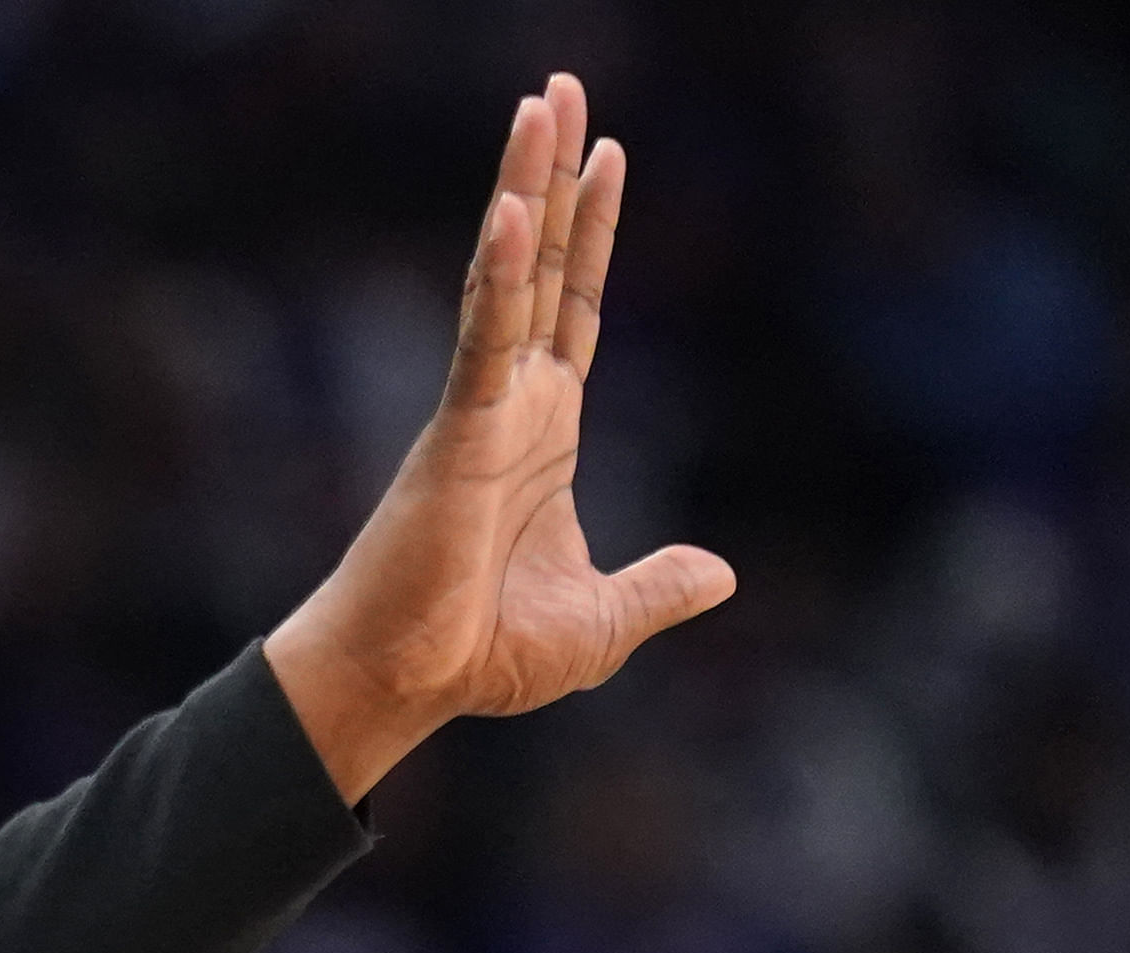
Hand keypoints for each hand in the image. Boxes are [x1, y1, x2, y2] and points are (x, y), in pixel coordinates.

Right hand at [265, 72, 736, 803]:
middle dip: (555, 175)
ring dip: (526, 188)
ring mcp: (482, 408)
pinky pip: (484, 338)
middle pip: (544, 263)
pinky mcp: (457, 431)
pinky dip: (500, 274)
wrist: (407, 685)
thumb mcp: (603, 626)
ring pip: (509, 276)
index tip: (610, 154)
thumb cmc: (480, 656)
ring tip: (540, 106)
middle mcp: (512, 402)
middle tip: (561, 89)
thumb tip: (722, 576)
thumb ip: (658, 590)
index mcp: (545, 432)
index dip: (595, 232)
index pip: (579, 307)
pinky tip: (515, 212)